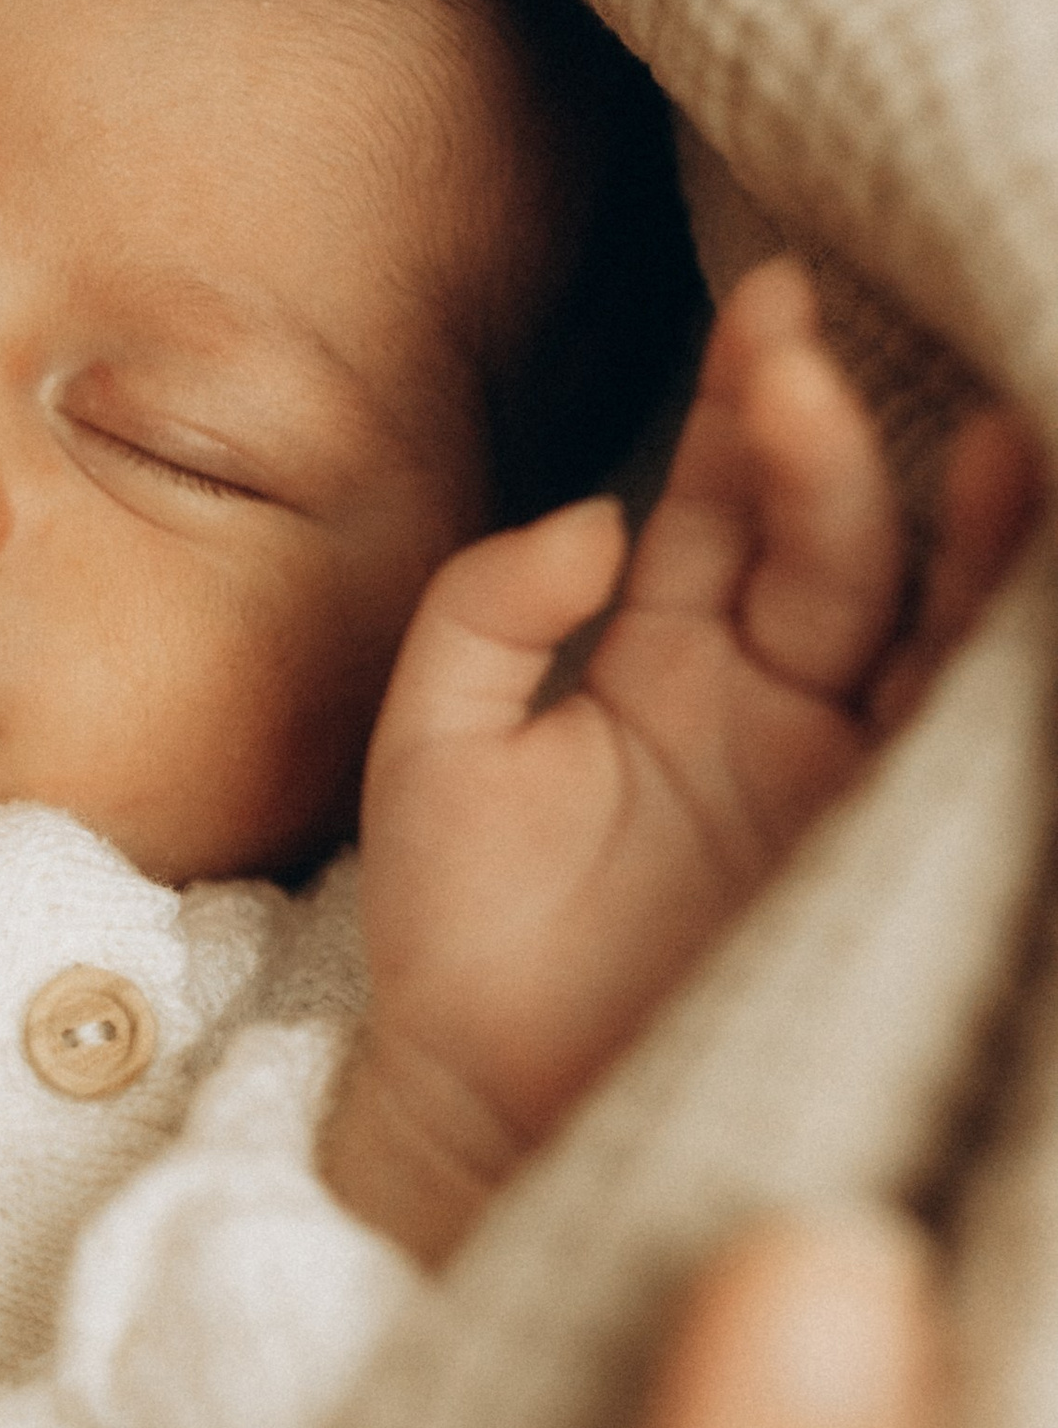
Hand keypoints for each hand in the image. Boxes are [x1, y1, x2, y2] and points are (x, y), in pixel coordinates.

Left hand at [325, 263, 1037, 1262]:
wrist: (480, 1121)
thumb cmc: (454, 946)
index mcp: (666, 658)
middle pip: (826, 539)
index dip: (742, 407)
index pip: (720, 503)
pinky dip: (995, 653)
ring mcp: (834, 775)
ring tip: (985, 432)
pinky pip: (955, 738)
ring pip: (917, 621)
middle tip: (806, 346)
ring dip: (953, 527)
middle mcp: (771, 700)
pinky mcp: (879, 856)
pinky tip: (1022, 572)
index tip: (761, 307)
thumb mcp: (428, 751)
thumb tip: (600, 517)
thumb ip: (485, 614)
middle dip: (823, 440)